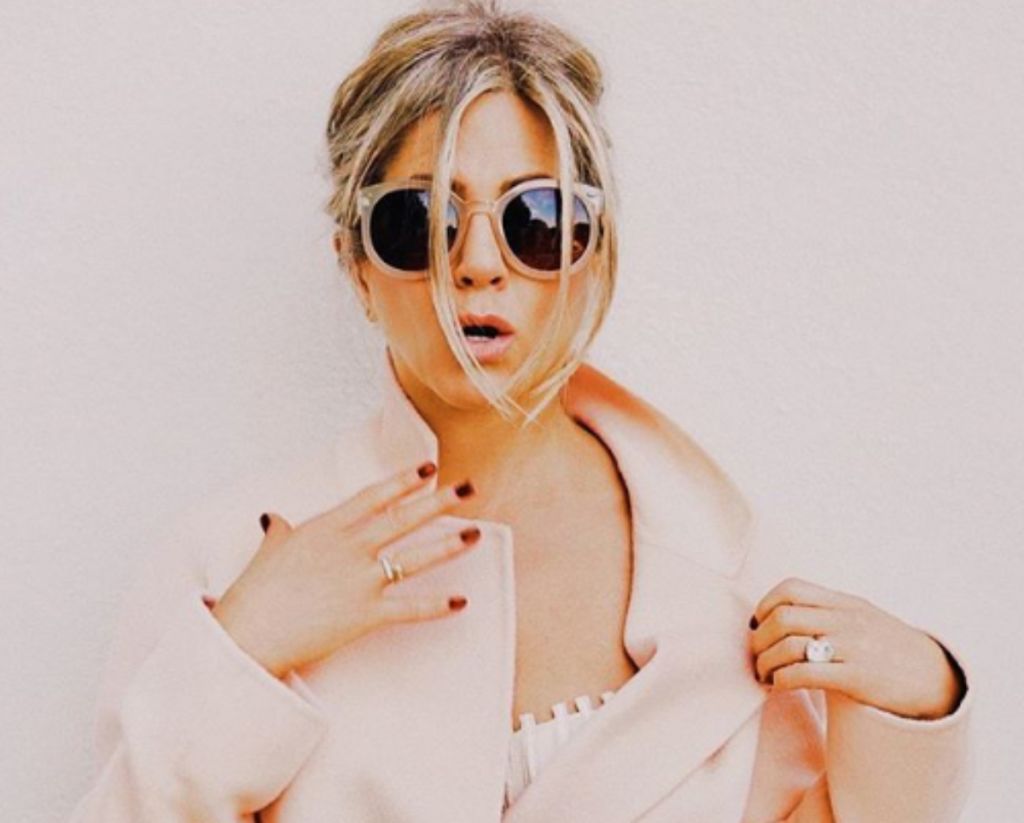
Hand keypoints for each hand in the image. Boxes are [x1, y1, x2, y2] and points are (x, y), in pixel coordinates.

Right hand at [211, 461, 480, 678]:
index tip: (428, 468)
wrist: (248, 634)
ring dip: (447, 545)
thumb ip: (280, 533)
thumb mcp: (270, 552)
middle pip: (402, 519)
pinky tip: (461, 601)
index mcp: (327, 528)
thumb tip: (273, 519)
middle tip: (468, 489)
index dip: (403, 481)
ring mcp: (360, 579)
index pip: (374, 496)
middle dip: (438, 502)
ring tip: (475, 533)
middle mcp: (349, 548)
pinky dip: (437, 605)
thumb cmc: (256, 593)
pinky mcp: (365, 613)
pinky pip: (409, 607)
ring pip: (414, 557)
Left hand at [748, 577, 966, 719]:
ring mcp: (853, 648)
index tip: (759, 625)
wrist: (935, 679)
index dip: (765, 605)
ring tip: (764, 675)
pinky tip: (779, 686)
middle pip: (783, 617)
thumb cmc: (889, 650)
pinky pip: (805, 673)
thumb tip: (781, 613)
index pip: (792, 588)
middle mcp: (847, 620)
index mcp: (845, 602)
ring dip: (765, 663)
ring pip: (789, 645)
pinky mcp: (857, 678)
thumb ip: (828, 610)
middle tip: (756, 655)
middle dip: (759, 638)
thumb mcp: (862, 617)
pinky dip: (782, 679)